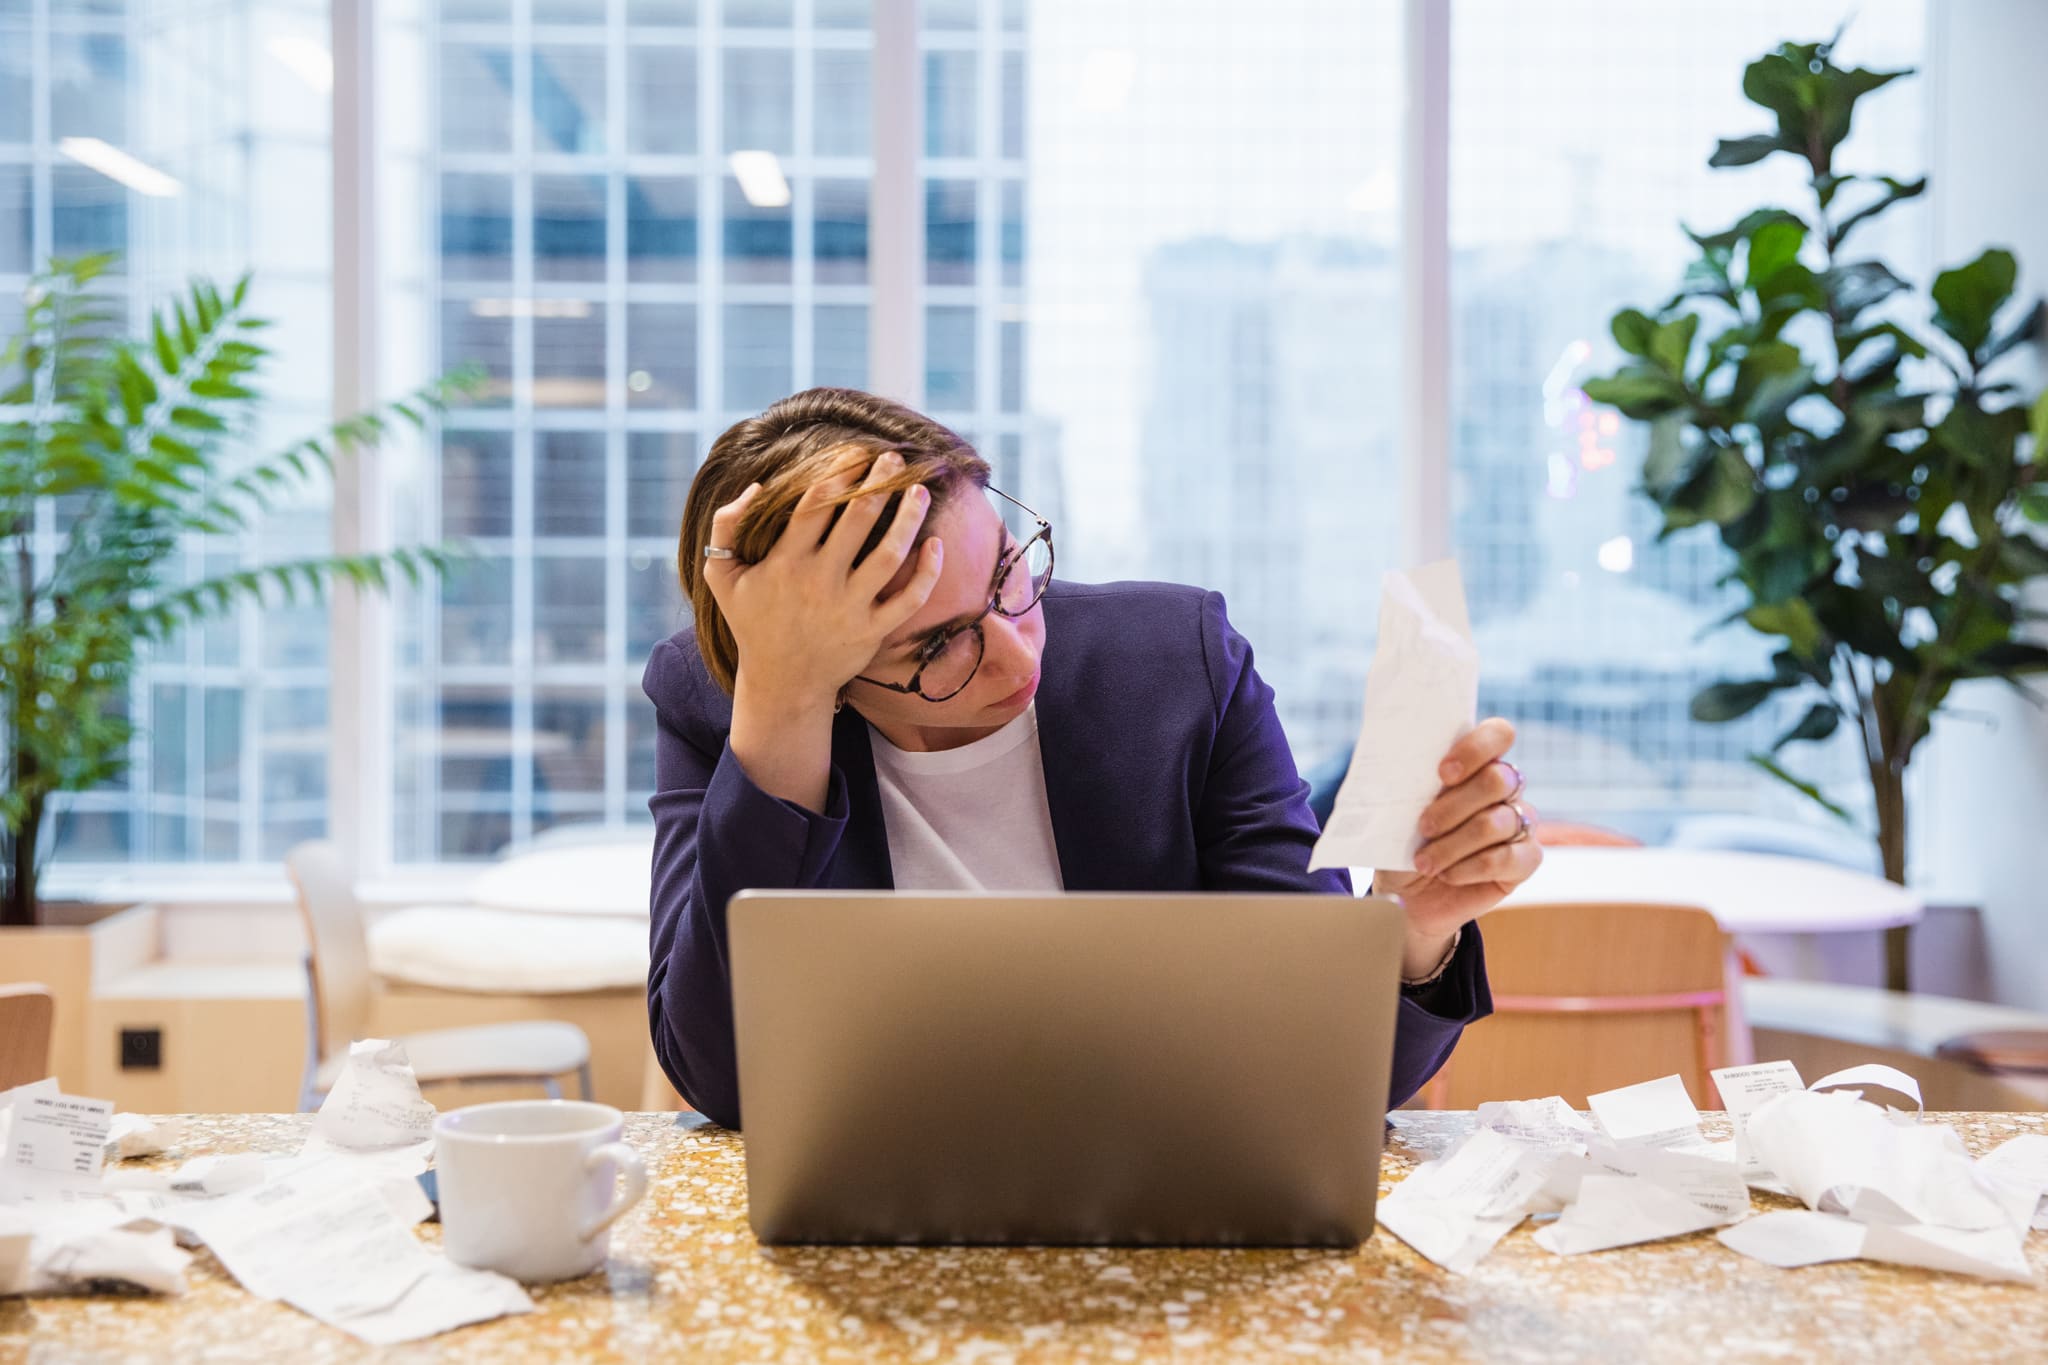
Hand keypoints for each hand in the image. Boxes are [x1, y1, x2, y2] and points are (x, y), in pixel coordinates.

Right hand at [701, 449, 943, 709]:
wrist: (781, 682)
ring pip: (890, 554)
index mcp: (785, 561)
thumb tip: (757, 487)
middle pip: (859, 518)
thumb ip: (726, 526)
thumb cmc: (753, 621)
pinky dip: (928, 572)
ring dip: (910, 517)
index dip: (840, 471)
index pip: (817, 503)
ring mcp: (849, 608)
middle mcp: (820, 581)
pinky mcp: (873, 632)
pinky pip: (909, 599)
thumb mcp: (722, 576)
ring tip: (920, 489)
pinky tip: (936, 544)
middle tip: (893, 457)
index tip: (856, 451)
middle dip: (880, 480)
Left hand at [1372, 718, 1541, 976]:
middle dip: (1453, 806)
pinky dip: (1470, 868)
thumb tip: (1393, 770)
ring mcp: (1520, 823)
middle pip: (1498, 779)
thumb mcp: (1394, 813)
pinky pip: (1508, 858)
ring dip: (1453, 845)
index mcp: (1476, 764)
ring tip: (1424, 862)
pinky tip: (1448, 874)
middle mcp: (1506, 788)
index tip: (1442, 773)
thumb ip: (1404, 786)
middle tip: (1423, 827)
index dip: (1475, 749)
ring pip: (1497, 822)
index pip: (1498, 734)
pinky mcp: (1525, 860)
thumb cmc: (1401, 844)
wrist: (1407, 894)